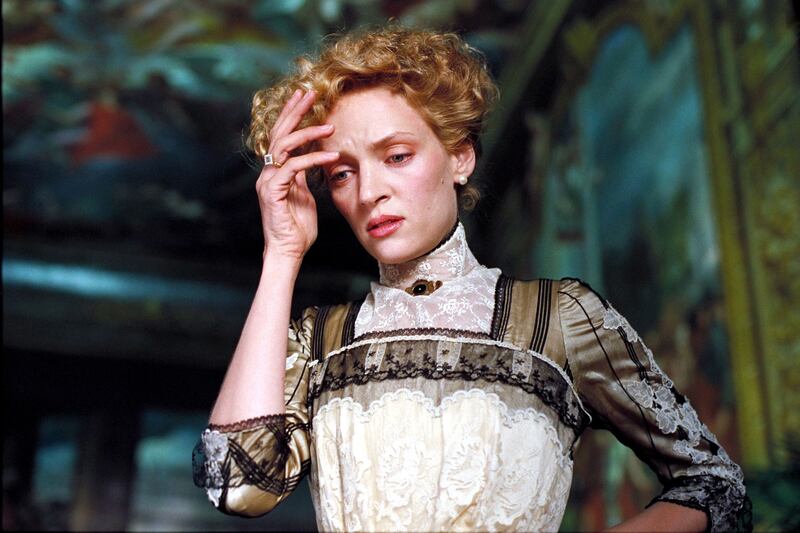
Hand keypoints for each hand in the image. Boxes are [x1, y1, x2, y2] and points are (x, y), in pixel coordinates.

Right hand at [256, 89, 338, 263]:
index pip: (282, 136)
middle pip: (279, 133)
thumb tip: (313, 158)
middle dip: (295, 111)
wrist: (288, 252)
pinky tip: (332, 156)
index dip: (292, 115)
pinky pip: (293, 167)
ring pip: (284, 146)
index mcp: (275, 171)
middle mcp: (268, 172)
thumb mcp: (304, 195)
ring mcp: (268, 181)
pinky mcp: (274, 191)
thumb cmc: (298, 229)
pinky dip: (313, 159)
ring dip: (307, 132)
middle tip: (310, 93)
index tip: (305, 98)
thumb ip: (304, 176)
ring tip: (329, 126)